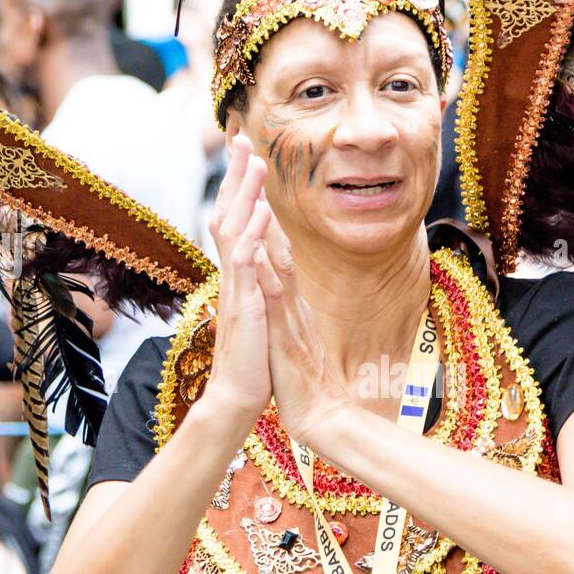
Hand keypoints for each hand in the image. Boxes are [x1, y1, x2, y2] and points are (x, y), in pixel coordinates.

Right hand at [202, 134, 274, 430]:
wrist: (237, 401)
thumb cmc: (252, 365)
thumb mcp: (260, 320)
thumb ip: (257, 292)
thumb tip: (260, 271)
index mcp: (241, 281)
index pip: (239, 225)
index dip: (242, 192)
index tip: (248, 159)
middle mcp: (234, 279)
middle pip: (230, 216)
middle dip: (237, 177)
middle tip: (241, 138)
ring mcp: (236, 291)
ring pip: (235, 231)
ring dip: (244, 194)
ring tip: (253, 160)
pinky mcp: (244, 307)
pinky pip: (245, 264)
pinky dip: (252, 235)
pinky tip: (260, 211)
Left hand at [252, 203, 352, 446]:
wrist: (323, 415)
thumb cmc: (305, 382)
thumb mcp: (292, 337)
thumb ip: (287, 313)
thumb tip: (278, 292)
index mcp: (291, 300)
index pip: (276, 248)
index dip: (263, 212)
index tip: (250, 179)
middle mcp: (293, 300)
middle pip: (278, 241)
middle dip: (263, 200)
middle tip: (252, 158)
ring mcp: (292, 315)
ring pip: (279, 260)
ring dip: (267, 223)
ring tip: (255, 186)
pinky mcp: (287, 336)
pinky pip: (276, 299)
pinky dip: (267, 271)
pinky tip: (258, 249)